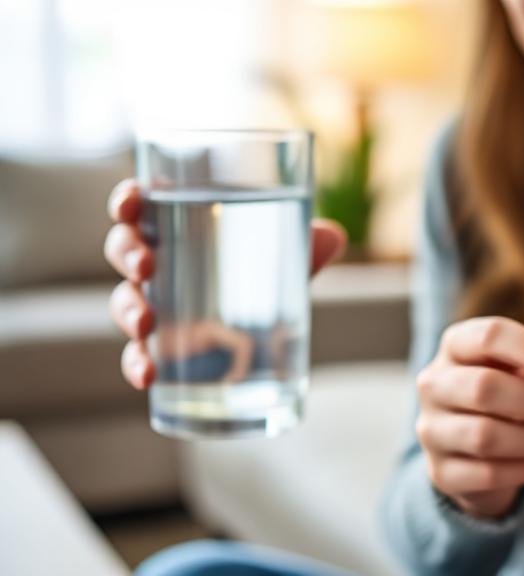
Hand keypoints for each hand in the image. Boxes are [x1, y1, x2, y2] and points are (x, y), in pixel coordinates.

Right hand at [103, 178, 345, 388]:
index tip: (131, 204)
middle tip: (147, 267)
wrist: (263, 327)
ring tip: (147, 323)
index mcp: (177, 226)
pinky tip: (148, 376)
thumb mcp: (285, 256)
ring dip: (127, 310)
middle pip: (124, 249)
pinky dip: (136, 364)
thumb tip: (334, 236)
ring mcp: (154, 304)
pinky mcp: (161, 345)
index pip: (140, 204)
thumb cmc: (262, 271)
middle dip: (128, 255)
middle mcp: (157, 262)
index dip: (127, 200)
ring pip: (124, 301)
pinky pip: (137, 353)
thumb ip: (303, 246)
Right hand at [416, 317, 523, 518]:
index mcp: (456, 347)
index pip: (488, 336)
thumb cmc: (506, 398)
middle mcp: (435, 384)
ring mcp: (432, 430)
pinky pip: (488, 473)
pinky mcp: (441, 471)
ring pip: (484, 436)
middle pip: (483, 387)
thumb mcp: (522, 372)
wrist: (470, 451)